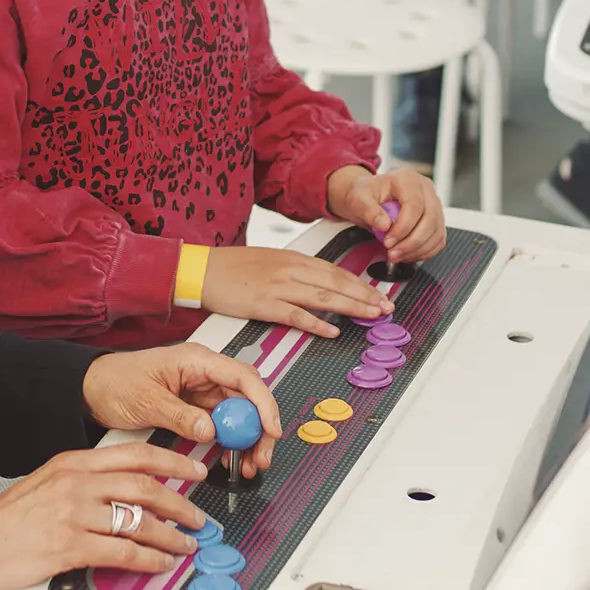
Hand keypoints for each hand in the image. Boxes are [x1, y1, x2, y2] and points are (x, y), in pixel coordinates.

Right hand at [0, 444, 207, 589]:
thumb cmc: (7, 521)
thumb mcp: (46, 482)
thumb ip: (82, 480)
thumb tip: (122, 490)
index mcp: (72, 462)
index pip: (133, 453)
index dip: (171, 460)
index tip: (193, 469)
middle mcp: (76, 482)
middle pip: (143, 484)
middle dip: (178, 501)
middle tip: (197, 516)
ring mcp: (74, 514)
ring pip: (139, 519)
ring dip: (170, 534)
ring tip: (185, 544)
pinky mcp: (70, 546)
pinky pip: (123, 552)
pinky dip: (149, 558)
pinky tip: (161, 563)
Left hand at [81, 343, 282, 474]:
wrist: (91, 390)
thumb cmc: (114, 382)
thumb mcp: (147, 400)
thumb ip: (181, 416)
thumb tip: (211, 432)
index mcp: (196, 360)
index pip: (242, 376)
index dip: (262, 402)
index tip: (270, 429)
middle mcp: (205, 373)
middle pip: (247, 397)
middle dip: (260, 427)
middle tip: (262, 456)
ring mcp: (202, 391)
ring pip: (239, 414)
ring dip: (248, 440)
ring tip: (250, 465)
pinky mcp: (196, 408)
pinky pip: (223, 425)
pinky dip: (231, 443)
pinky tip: (232, 460)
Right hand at [202, 244, 392, 337]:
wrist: (203, 268)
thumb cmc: (233, 267)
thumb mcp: (270, 260)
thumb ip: (295, 270)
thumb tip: (319, 281)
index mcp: (293, 258)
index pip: (335, 271)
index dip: (360, 284)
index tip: (378, 294)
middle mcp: (290, 269)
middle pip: (336, 283)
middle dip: (365, 295)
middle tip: (387, 307)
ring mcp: (277, 286)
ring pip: (323, 296)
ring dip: (351, 307)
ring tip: (372, 316)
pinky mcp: (263, 304)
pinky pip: (295, 315)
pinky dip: (316, 323)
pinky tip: (332, 330)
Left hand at [324, 165, 446, 264]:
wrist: (369, 198)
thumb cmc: (366, 196)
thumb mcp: (359, 199)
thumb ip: (369, 211)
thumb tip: (384, 225)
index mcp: (407, 179)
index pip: (414, 205)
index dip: (403, 228)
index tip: (388, 242)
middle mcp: (425, 189)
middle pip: (430, 220)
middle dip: (411, 242)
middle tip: (392, 253)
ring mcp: (434, 204)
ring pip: (436, 232)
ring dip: (417, 249)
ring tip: (397, 255)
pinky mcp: (436, 219)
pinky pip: (438, 239)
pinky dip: (424, 251)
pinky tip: (407, 254)